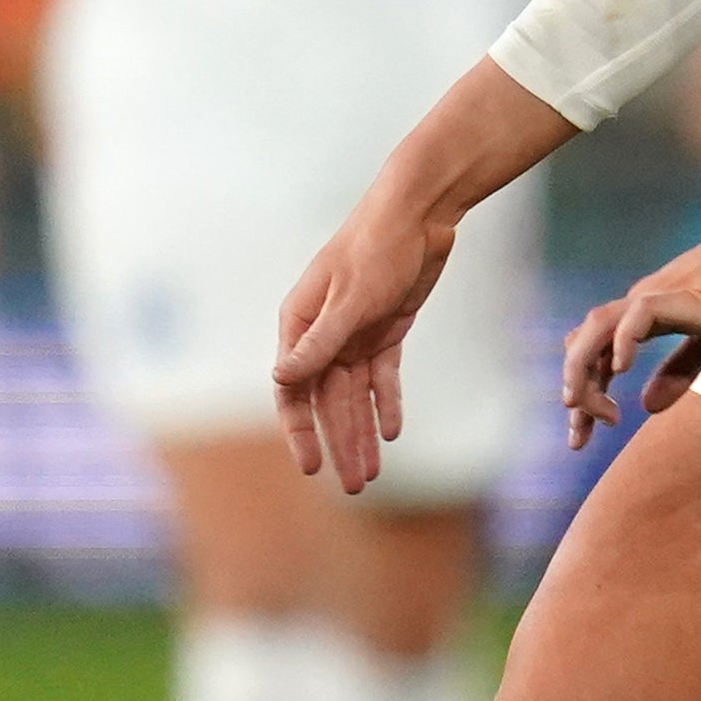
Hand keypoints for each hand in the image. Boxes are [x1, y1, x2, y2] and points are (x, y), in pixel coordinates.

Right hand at [273, 194, 455, 494]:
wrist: (419, 213)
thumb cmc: (377, 247)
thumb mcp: (351, 299)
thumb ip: (321, 342)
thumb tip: (281, 377)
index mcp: (300, 323)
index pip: (292, 389)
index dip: (300, 430)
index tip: (312, 467)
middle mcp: (322, 333)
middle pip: (327, 401)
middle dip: (340, 443)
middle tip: (355, 487)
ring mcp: (354, 333)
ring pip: (355, 395)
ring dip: (362, 433)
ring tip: (372, 474)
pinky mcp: (386, 330)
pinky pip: (382, 377)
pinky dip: (387, 403)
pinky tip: (391, 432)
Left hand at [555, 169, 700, 442]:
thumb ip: (681, 370)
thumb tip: (647, 407)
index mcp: (647, 314)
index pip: (596, 353)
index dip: (586, 391)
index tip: (588, 433)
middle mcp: (641, 303)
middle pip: (584, 344)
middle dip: (575, 391)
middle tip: (578, 438)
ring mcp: (658, 295)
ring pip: (597, 328)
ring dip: (583, 370)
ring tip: (584, 408)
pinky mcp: (680, 294)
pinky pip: (637, 315)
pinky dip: (622, 341)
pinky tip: (621, 370)